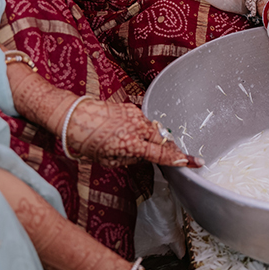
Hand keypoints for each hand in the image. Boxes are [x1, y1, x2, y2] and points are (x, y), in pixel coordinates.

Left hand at [65, 98, 202, 168]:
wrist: (72, 116)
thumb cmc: (86, 142)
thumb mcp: (108, 160)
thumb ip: (130, 159)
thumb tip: (142, 156)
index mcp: (131, 144)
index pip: (163, 155)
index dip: (181, 160)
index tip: (196, 162)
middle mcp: (137, 128)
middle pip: (163, 140)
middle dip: (170, 149)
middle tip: (176, 157)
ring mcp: (135, 115)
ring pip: (154, 130)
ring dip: (155, 139)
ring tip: (143, 147)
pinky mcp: (131, 107)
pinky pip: (143, 121)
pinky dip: (142, 129)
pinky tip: (130, 133)